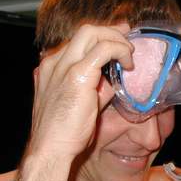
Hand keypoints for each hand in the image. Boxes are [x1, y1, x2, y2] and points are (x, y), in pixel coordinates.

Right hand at [27, 24, 132, 160]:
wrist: (50, 149)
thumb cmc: (63, 134)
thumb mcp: (80, 104)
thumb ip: (94, 90)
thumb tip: (111, 81)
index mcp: (50, 68)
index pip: (78, 42)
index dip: (101, 37)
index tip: (118, 38)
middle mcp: (54, 62)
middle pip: (85, 31)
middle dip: (110, 31)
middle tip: (128, 37)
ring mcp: (63, 66)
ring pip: (92, 32)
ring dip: (115, 38)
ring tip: (129, 53)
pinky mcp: (77, 75)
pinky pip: (103, 49)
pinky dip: (119, 50)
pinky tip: (128, 64)